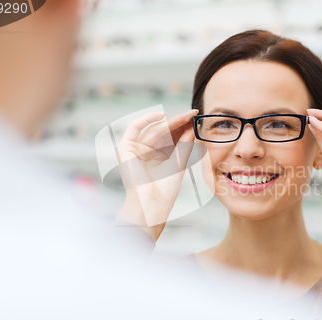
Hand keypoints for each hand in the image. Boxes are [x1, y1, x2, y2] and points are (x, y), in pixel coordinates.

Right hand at [115, 109, 197, 239]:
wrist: (152, 203)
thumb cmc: (165, 191)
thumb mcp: (179, 164)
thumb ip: (184, 146)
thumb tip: (192, 128)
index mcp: (157, 158)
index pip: (171, 138)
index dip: (183, 128)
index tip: (196, 120)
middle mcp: (145, 152)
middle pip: (163, 132)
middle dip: (179, 122)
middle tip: (192, 114)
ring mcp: (135, 149)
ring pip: (153, 129)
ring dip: (171, 121)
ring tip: (186, 116)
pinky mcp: (125, 148)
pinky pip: (134, 127)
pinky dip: (146, 119)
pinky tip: (163, 115)